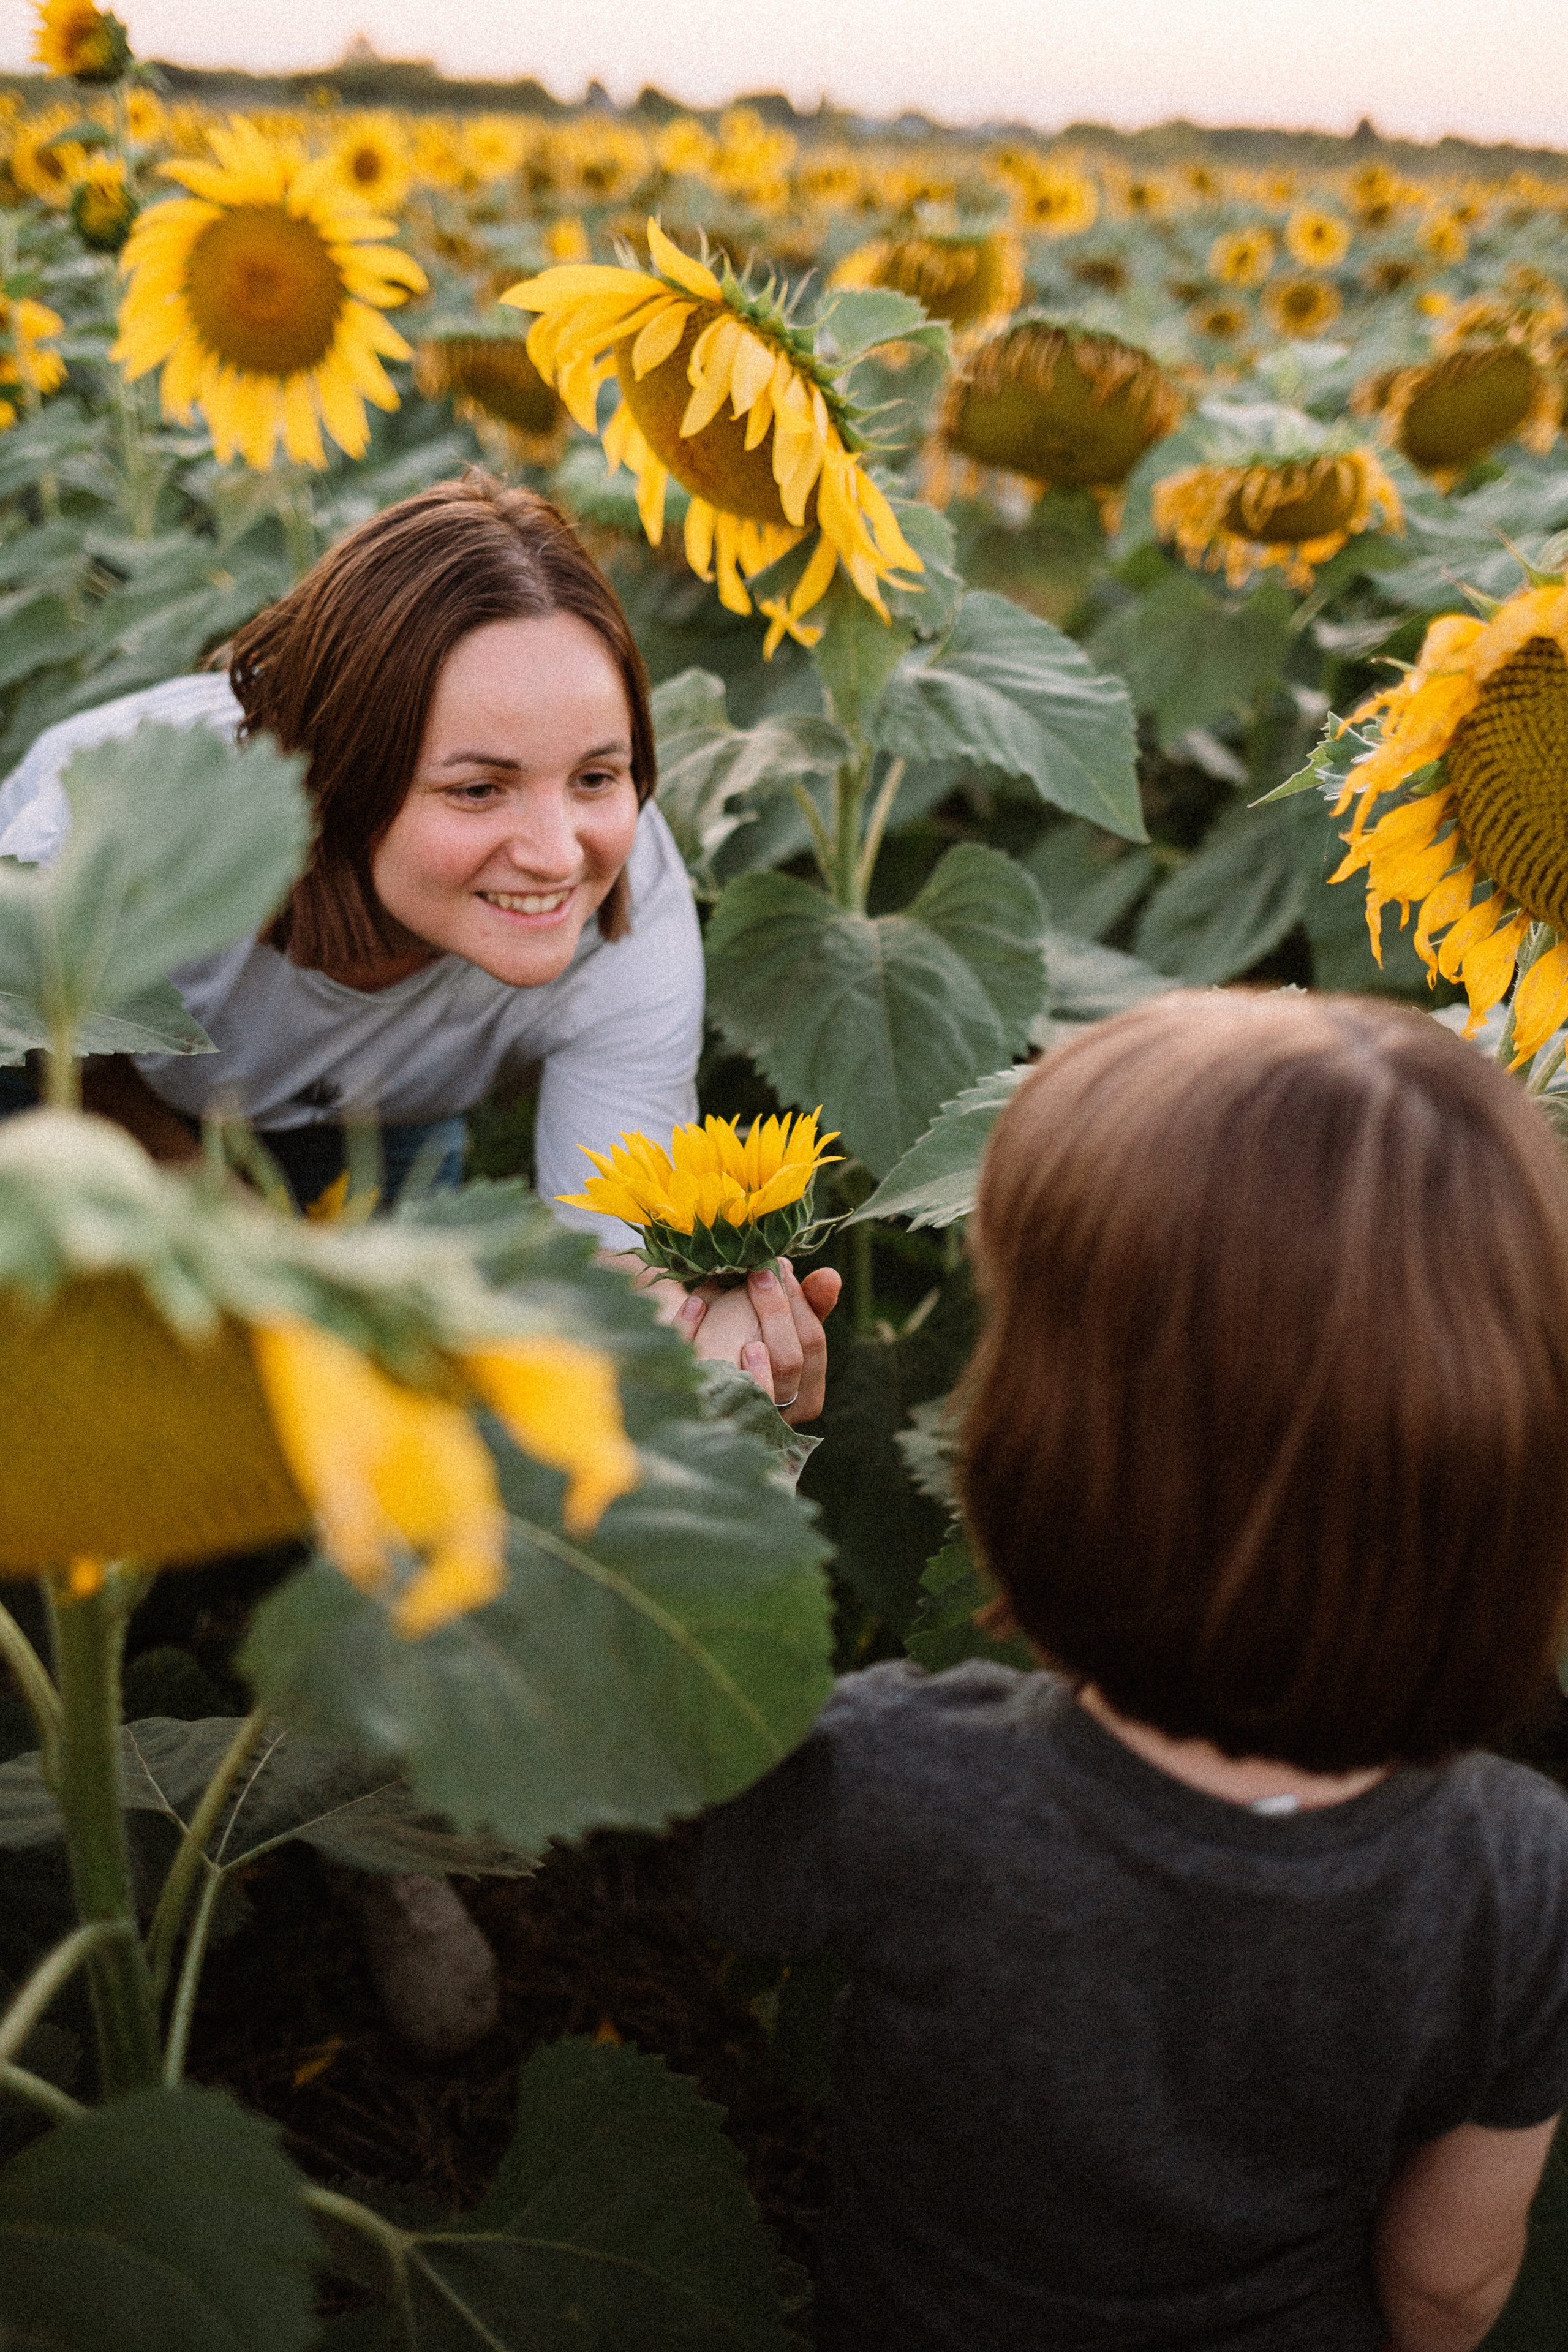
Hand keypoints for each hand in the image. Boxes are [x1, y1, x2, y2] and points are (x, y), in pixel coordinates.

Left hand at [683, 1258, 841, 1424]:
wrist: (686, 1365)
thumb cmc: (741, 1341)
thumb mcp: (776, 1325)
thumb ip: (807, 1303)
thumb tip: (830, 1276)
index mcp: (805, 1394)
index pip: (811, 1343)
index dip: (799, 1304)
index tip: (781, 1267)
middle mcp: (777, 1412)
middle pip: (788, 1363)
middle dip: (775, 1313)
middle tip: (758, 1274)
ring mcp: (741, 1415)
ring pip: (760, 1388)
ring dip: (752, 1353)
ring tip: (741, 1320)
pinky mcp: (702, 1412)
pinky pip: (705, 1385)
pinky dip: (695, 1336)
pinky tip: (694, 1307)